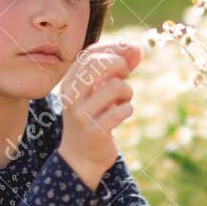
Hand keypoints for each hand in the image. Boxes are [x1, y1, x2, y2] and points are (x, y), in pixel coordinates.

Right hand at [57, 40, 140, 185]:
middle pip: (98, 63)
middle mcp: (71, 96)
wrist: (80, 157)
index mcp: (70, 82)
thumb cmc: (94, 118)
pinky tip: (122, 113)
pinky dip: (127, 109)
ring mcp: (80, 114)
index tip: (129, 51)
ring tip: (124, 100)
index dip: (112, 48)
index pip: (89, 54)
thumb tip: (136, 49)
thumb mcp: (101, 91)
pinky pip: (121, 110)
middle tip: (125, 75)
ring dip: (127, 91)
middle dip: (119, 64)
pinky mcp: (94, 131)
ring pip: (114, 86)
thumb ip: (117, 70)